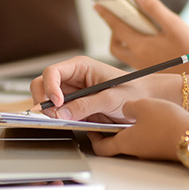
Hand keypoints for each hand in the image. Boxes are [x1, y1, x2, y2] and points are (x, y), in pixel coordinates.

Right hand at [30, 56, 156, 121]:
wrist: (146, 102)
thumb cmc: (133, 91)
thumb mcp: (110, 98)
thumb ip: (86, 105)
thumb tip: (62, 113)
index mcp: (80, 67)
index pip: (52, 72)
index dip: (50, 87)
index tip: (57, 103)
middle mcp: (72, 78)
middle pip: (43, 84)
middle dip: (43, 99)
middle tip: (53, 115)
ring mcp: (72, 94)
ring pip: (47, 100)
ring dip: (49, 111)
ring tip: (61, 119)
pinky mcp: (74, 108)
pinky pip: (58, 112)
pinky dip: (57, 118)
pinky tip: (66, 122)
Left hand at [88, 98, 188, 160]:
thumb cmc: (168, 125)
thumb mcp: (141, 105)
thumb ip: (128, 106)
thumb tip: (125, 107)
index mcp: (124, 142)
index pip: (100, 147)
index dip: (92, 137)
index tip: (89, 128)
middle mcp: (135, 150)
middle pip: (115, 143)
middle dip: (110, 131)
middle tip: (109, 117)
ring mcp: (150, 150)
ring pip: (133, 140)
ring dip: (129, 128)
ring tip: (133, 112)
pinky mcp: (162, 148)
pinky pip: (148, 138)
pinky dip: (145, 129)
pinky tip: (152, 116)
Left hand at [98, 0, 188, 73]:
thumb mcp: (174, 24)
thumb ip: (154, 8)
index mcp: (140, 46)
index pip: (116, 27)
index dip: (106, 15)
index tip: (96, 5)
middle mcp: (137, 59)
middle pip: (115, 46)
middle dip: (113, 33)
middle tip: (119, 21)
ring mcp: (143, 68)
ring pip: (124, 55)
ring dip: (123, 42)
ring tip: (133, 30)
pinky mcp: (151, 72)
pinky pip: (135, 60)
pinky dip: (134, 49)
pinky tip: (148, 42)